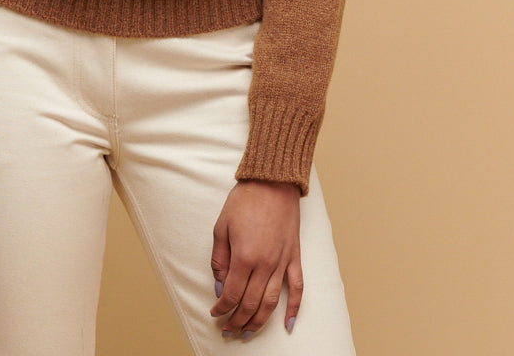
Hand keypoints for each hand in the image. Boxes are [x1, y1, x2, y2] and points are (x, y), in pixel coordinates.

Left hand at [210, 179, 302, 339]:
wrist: (272, 181)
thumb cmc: (245, 200)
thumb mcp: (221, 226)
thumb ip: (219, 259)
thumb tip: (220, 286)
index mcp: (244, 256)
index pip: (232, 294)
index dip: (222, 308)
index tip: (215, 312)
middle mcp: (265, 264)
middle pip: (251, 304)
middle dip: (237, 321)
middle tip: (228, 330)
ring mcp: (282, 262)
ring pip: (272, 303)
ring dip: (259, 322)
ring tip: (248, 333)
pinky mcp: (294, 257)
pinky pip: (298, 288)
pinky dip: (294, 309)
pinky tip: (288, 324)